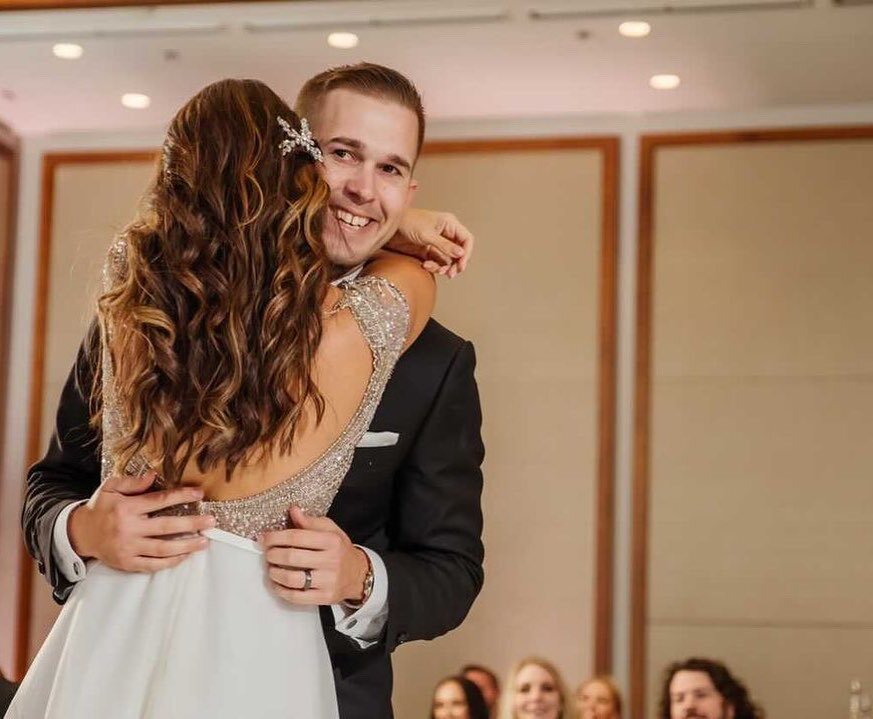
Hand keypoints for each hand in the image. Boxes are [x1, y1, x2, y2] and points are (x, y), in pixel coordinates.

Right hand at [68, 470, 214, 572]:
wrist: (80, 534)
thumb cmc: (101, 508)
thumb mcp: (111, 488)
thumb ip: (133, 482)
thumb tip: (153, 475)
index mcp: (126, 508)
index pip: (159, 501)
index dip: (181, 496)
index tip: (199, 494)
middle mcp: (128, 529)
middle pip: (166, 527)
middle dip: (191, 524)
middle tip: (211, 521)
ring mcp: (128, 548)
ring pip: (162, 549)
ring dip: (186, 546)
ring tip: (204, 541)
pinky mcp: (127, 563)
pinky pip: (152, 565)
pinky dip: (170, 562)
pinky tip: (185, 556)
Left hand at [260, 506, 368, 605]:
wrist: (358, 574)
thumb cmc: (340, 550)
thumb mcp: (331, 530)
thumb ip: (310, 521)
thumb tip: (293, 511)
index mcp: (331, 540)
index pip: (297, 537)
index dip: (276, 537)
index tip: (264, 538)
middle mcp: (331, 560)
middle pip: (292, 558)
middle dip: (273, 555)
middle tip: (267, 553)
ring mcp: (328, 581)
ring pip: (292, 579)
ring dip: (274, 573)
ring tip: (271, 568)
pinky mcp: (324, 597)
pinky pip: (296, 597)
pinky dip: (281, 591)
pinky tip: (277, 584)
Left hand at [389, 208, 474, 278]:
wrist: (388, 227)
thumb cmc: (407, 222)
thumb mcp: (427, 235)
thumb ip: (445, 246)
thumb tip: (461, 254)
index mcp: (449, 224)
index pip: (466, 239)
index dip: (467, 253)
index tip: (461, 265)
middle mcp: (446, 233)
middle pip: (459, 252)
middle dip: (456, 263)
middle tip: (451, 273)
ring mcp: (437, 243)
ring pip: (449, 259)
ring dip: (445, 267)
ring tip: (438, 271)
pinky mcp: (428, 251)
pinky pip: (437, 262)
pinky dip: (434, 266)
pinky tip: (426, 266)